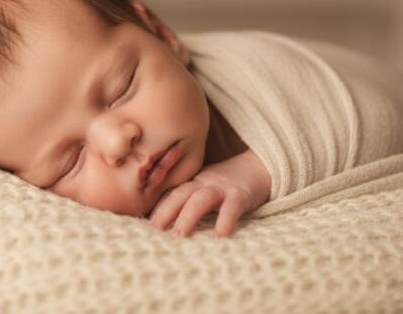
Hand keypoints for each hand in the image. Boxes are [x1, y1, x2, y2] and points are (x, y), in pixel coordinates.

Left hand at [148, 149, 270, 237]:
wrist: (259, 165)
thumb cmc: (228, 183)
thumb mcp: (205, 187)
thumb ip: (189, 199)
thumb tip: (166, 222)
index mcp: (193, 183)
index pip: (170, 195)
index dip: (156, 209)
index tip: (143, 227)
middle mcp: (204, 183)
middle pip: (180, 195)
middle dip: (164, 212)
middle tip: (153, 232)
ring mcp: (222, 188)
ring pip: (201, 199)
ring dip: (188, 217)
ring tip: (179, 236)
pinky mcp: (241, 194)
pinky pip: (232, 207)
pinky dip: (226, 219)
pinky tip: (221, 234)